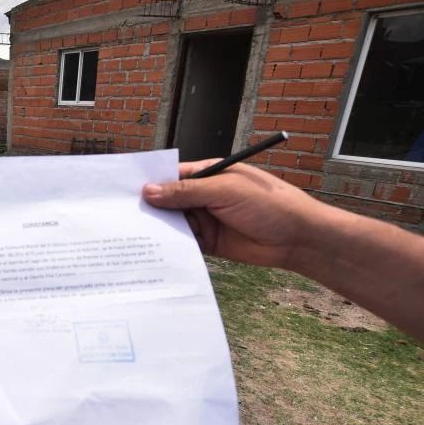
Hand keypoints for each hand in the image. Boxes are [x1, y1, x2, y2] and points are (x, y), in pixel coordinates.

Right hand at [142, 161, 327, 269]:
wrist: (298, 238)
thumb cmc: (269, 203)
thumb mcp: (224, 190)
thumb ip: (186, 192)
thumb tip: (150, 191)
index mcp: (209, 174)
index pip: (172, 176)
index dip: (151, 183)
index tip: (126, 192)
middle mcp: (205, 196)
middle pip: (169, 200)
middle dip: (151, 208)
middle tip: (125, 217)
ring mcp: (207, 219)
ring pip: (175, 222)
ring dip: (161, 228)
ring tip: (136, 235)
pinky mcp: (210, 243)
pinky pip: (185, 242)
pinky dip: (172, 246)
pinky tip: (156, 250)